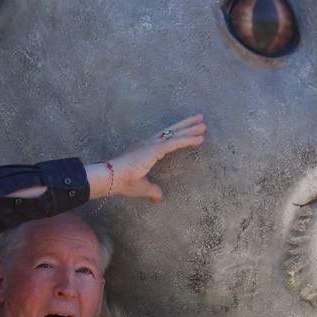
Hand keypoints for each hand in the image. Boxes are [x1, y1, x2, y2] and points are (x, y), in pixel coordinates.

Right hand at [89, 114, 205, 201]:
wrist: (113, 177)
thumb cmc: (123, 182)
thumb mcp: (142, 187)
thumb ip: (153, 190)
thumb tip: (158, 197)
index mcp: (145, 150)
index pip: (165, 139)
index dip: (177, 134)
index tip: (187, 130)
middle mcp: (149, 143)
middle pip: (172, 131)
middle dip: (186, 124)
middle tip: (199, 118)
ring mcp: (152, 144)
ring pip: (176, 134)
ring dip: (191, 129)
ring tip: (203, 124)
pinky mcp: (155, 149)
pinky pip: (176, 142)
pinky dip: (188, 139)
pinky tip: (200, 138)